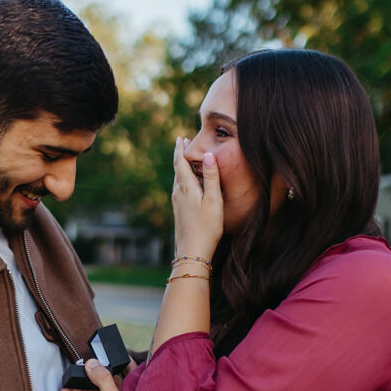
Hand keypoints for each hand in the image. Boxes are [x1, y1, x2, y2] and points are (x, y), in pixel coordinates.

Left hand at [172, 138, 222, 262]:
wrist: (192, 252)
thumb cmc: (207, 227)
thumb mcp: (213, 200)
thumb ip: (211, 177)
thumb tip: (207, 155)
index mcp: (186, 188)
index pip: (180, 163)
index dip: (180, 149)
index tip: (180, 138)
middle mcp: (178, 194)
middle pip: (177, 170)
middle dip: (180, 156)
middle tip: (183, 143)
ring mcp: (177, 204)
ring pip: (178, 181)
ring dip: (182, 168)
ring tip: (187, 160)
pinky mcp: (179, 213)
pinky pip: (180, 190)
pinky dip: (183, 180)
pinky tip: (189, 185)